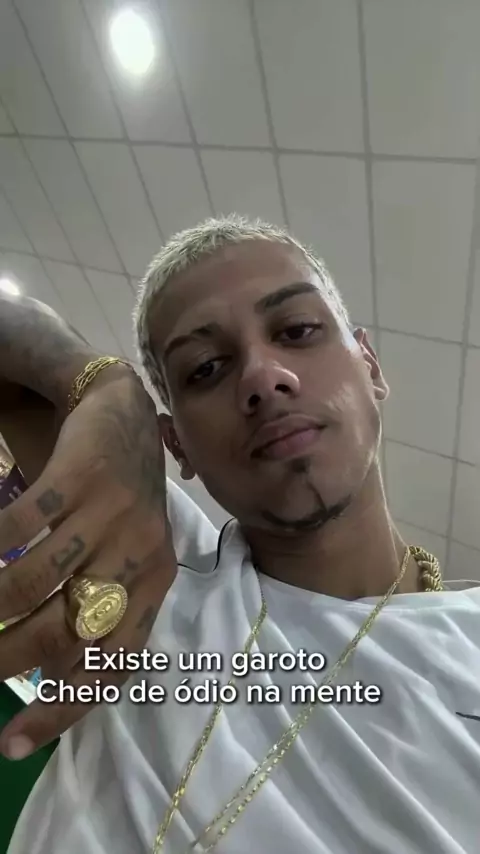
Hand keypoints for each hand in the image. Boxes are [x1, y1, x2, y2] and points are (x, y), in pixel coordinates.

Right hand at [0, 369, 176, 758]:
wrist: (125, 412)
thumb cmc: (121, 499)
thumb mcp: (126, 554)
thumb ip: (98, 608)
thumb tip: (44, 676)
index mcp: (155, 584)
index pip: (113, 666)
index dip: (62, 710)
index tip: (9, 742)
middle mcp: (140, 554)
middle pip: (65, 631)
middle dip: (7, 661)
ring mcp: (112, 513)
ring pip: (35, 583)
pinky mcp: (81, 476)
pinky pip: (20, 528)